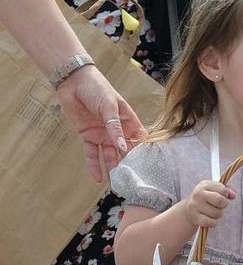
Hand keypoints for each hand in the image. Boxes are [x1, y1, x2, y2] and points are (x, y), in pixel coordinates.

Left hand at [55, 65, 146, 181]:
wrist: (72, 82)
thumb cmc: (97, 88)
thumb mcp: (109, 106)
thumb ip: (115, 128)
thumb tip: (124, 148)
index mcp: (129, 121)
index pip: (140, 140)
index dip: (144, 152)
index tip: (148, 167)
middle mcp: (118, 130)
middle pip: (126, 151)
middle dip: (129, 164)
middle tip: (133, 180)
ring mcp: (103, 135)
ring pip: (109, 156)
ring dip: (112, 168)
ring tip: (116, 183)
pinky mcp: (88, 137)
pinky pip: (92, 154)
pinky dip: (94, 166)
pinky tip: (97, 178)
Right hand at [182, 179, 234, 229]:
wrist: (189, 210)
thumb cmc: (207, 199)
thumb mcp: (215, 190)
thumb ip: (227, 190)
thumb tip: (233, 195)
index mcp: (205, 185)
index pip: (223, 190)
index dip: (226, 195)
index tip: (223, 196)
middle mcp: (198, 194)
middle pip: (220, 201)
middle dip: (224, 204)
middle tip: (221, 205)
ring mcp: (195, 206)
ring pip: (217, 213)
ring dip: (219, 214)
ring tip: (213, 211)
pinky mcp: (195, 217)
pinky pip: (211, 222)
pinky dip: (213, 223)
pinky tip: (210, 219)